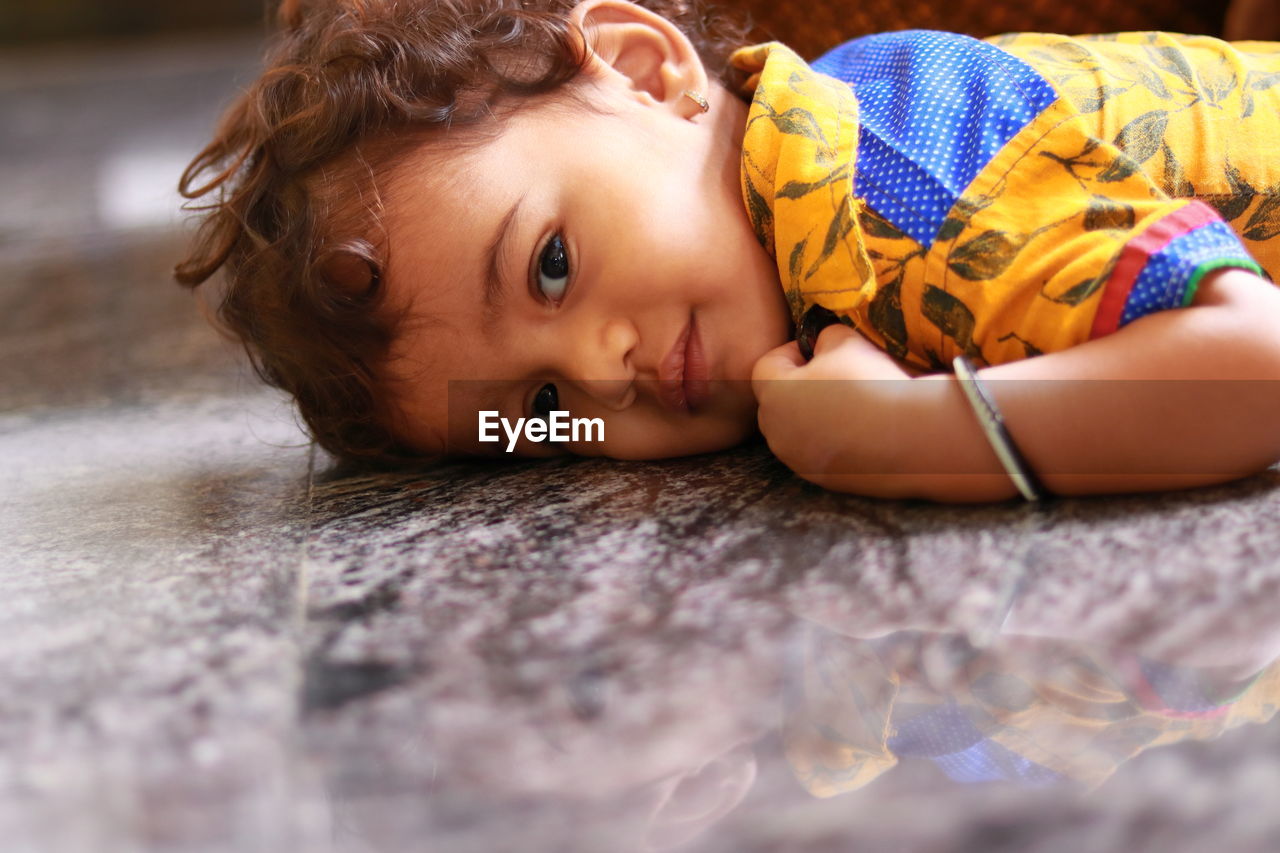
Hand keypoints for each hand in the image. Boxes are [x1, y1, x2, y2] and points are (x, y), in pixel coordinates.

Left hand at [751, 324, 917, 486]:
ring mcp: (797, 460)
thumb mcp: (845, 340)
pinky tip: (860, 430)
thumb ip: (823, 336)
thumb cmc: (872, 382)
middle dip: (798, 385)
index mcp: (774, 396)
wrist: (910, 436)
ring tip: (849, 404)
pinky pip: (816, 452)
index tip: (821, 350)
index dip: (793, 351)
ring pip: (795, 430)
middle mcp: (777, 433)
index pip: (767, 365)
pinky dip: (830, 440)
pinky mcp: (821, 480)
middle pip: (776, 400)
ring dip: (813, 415)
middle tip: (835, 376)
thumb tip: (819, 343)